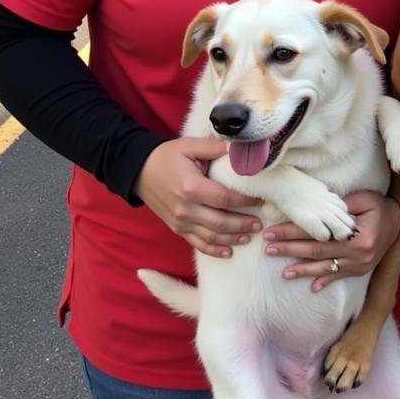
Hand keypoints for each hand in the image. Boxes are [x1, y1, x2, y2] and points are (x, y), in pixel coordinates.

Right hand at [134, 137, 262, 257]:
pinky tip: (229, 252)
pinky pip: (197, 244)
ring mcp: (180, 222)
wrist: (138, 171)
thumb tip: (240, 149)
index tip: (261, 199)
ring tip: (250, 235)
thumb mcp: (190, 146)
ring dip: (233, 239)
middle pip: (221, 223)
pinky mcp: (177, 229)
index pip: (226, 199)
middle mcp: (186, 209)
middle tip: (260, 223)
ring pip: (212, 237)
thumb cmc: (167, 156)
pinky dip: (214, 250)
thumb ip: (216, 148)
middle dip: (243, 224)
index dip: (246, 201)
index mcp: (192, 188)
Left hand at [263, 189, 399, 291]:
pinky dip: (325, 282)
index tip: (273, 231)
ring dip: (303, 270)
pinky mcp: (360, 270)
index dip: (294, 231)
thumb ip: (342, 203)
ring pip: (326, 268)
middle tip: (269, 248)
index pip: (318, 233)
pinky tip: (312, 288)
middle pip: (317, 251)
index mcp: (356, 234)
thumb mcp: (364, 199)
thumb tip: (318, 199)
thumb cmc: (379, 207)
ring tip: (284, 273)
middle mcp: (357, 253)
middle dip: (290, 250)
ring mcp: (359, 265)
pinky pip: (340, 277)